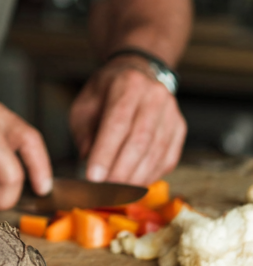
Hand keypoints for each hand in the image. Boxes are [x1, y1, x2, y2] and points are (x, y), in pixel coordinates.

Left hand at [69, 56, 185, 184]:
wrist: (137, 73)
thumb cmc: (106, 92)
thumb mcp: (86, 105)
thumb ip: (85, 133)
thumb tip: (89, 165)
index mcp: (127, 84)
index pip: (117, 123)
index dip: (105, 152)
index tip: (93, 176)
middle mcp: (154, 96)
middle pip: (140, 141)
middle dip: (121, 171)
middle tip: (104, 190)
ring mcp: (171, 112)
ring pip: (155, 153)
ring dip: (135, 177)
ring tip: (117, 191)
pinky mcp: (179, 128)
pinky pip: (167, 158)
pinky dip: (150, 175)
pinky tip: (134, 184)